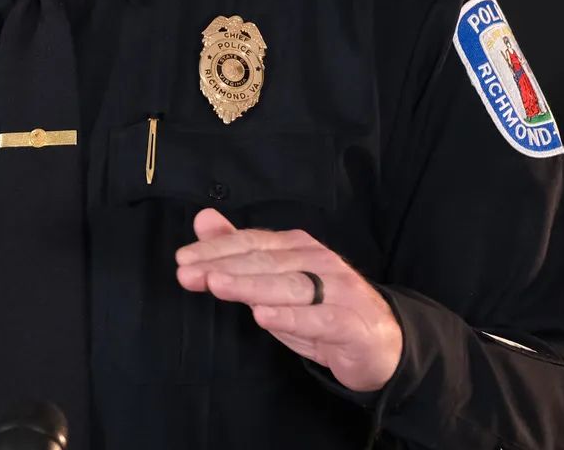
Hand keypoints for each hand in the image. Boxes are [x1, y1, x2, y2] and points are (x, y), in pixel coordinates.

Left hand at [174, 207, 402, 392]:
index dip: (216, 249)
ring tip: (216, 285)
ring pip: (289, 285)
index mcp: (299, 247)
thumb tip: (203, 219)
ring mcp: (338, 291)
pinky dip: (290, 318)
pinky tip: (263, 317)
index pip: (252, 243)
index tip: (183, 260)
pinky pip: (318, 320)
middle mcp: (319, 262)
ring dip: (250, 285)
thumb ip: (240, 252)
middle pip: (266, 262)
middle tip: (188, 274)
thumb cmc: (320, 310)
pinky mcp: (350, 323)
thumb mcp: (276, 282)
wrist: (381, 344)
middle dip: (223, 267)